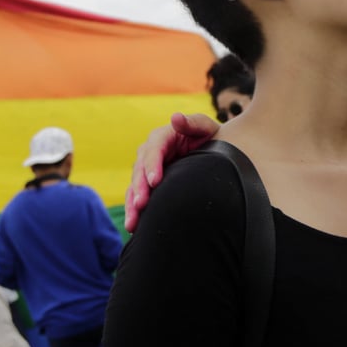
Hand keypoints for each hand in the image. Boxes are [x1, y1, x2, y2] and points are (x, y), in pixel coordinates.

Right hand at [124, 112, 220, 230]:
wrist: (214, 152)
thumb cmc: (210, 137)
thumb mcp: (205, 127)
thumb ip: (192, 122)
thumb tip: (175, 117)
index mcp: (162, 137)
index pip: (153, 150)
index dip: (152, 165)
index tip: (154, 181)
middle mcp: (150, 153)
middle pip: (140, 170)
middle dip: (139, 188)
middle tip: (141, 205)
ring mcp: (147, 170)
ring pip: (135, 187)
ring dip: (132, 205)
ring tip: (132, 223)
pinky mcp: (148, 185)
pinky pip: (138, 198)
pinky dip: (135, 212)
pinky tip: (134, 228)